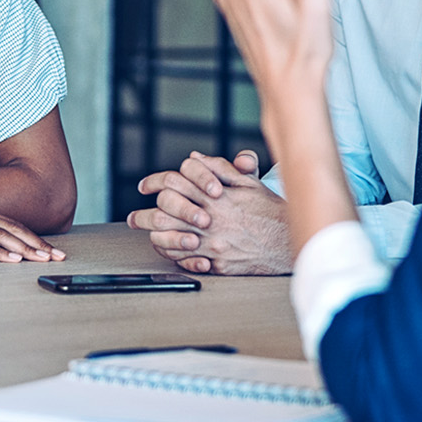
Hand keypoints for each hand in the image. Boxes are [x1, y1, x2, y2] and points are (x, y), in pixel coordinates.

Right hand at [0, 204, 66, 263]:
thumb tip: (3, 247)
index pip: (14, 225)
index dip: (35, 238)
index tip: (52, 250)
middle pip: (13, 230)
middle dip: (37, 244)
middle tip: (55, 256)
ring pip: (1, 237)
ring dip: (24, 249)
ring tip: (40, 259)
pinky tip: (12, 260)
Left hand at [127, 150, 293, 274]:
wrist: (286, 242)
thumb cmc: (268, 211)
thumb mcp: (248, 181)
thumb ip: (219, 168)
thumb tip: (193, 159)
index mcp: (216, 194)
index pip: (176, 181)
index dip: (155, 182)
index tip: (146, 186)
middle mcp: (210, 217)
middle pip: (164, 211)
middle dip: (143, 214)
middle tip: (134, 217)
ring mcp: (210, 242)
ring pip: (167, 237)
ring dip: (151, 234)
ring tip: (143, 235)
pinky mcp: (214, 262)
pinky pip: (181, 259)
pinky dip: (169, 252)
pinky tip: (166, 248)